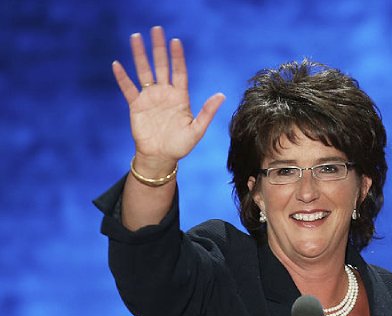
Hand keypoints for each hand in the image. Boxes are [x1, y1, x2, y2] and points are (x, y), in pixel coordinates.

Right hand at [112, 26, 224, 172]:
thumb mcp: (197, 130)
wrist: (161, 158)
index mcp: (180, 98)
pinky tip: (117, 64)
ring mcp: (150, 98)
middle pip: (161, 66)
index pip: (179, 72)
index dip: (177, 57)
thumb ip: (207, 112)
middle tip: (156, 29)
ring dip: (140, 55)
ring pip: (144, 72)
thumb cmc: (180, 146)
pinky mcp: (136, 106)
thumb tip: (221, 95)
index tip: (175, 41)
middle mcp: (165, 94)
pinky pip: (128, 89)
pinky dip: (122, 78)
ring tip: (136, 37)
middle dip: (159, 48)